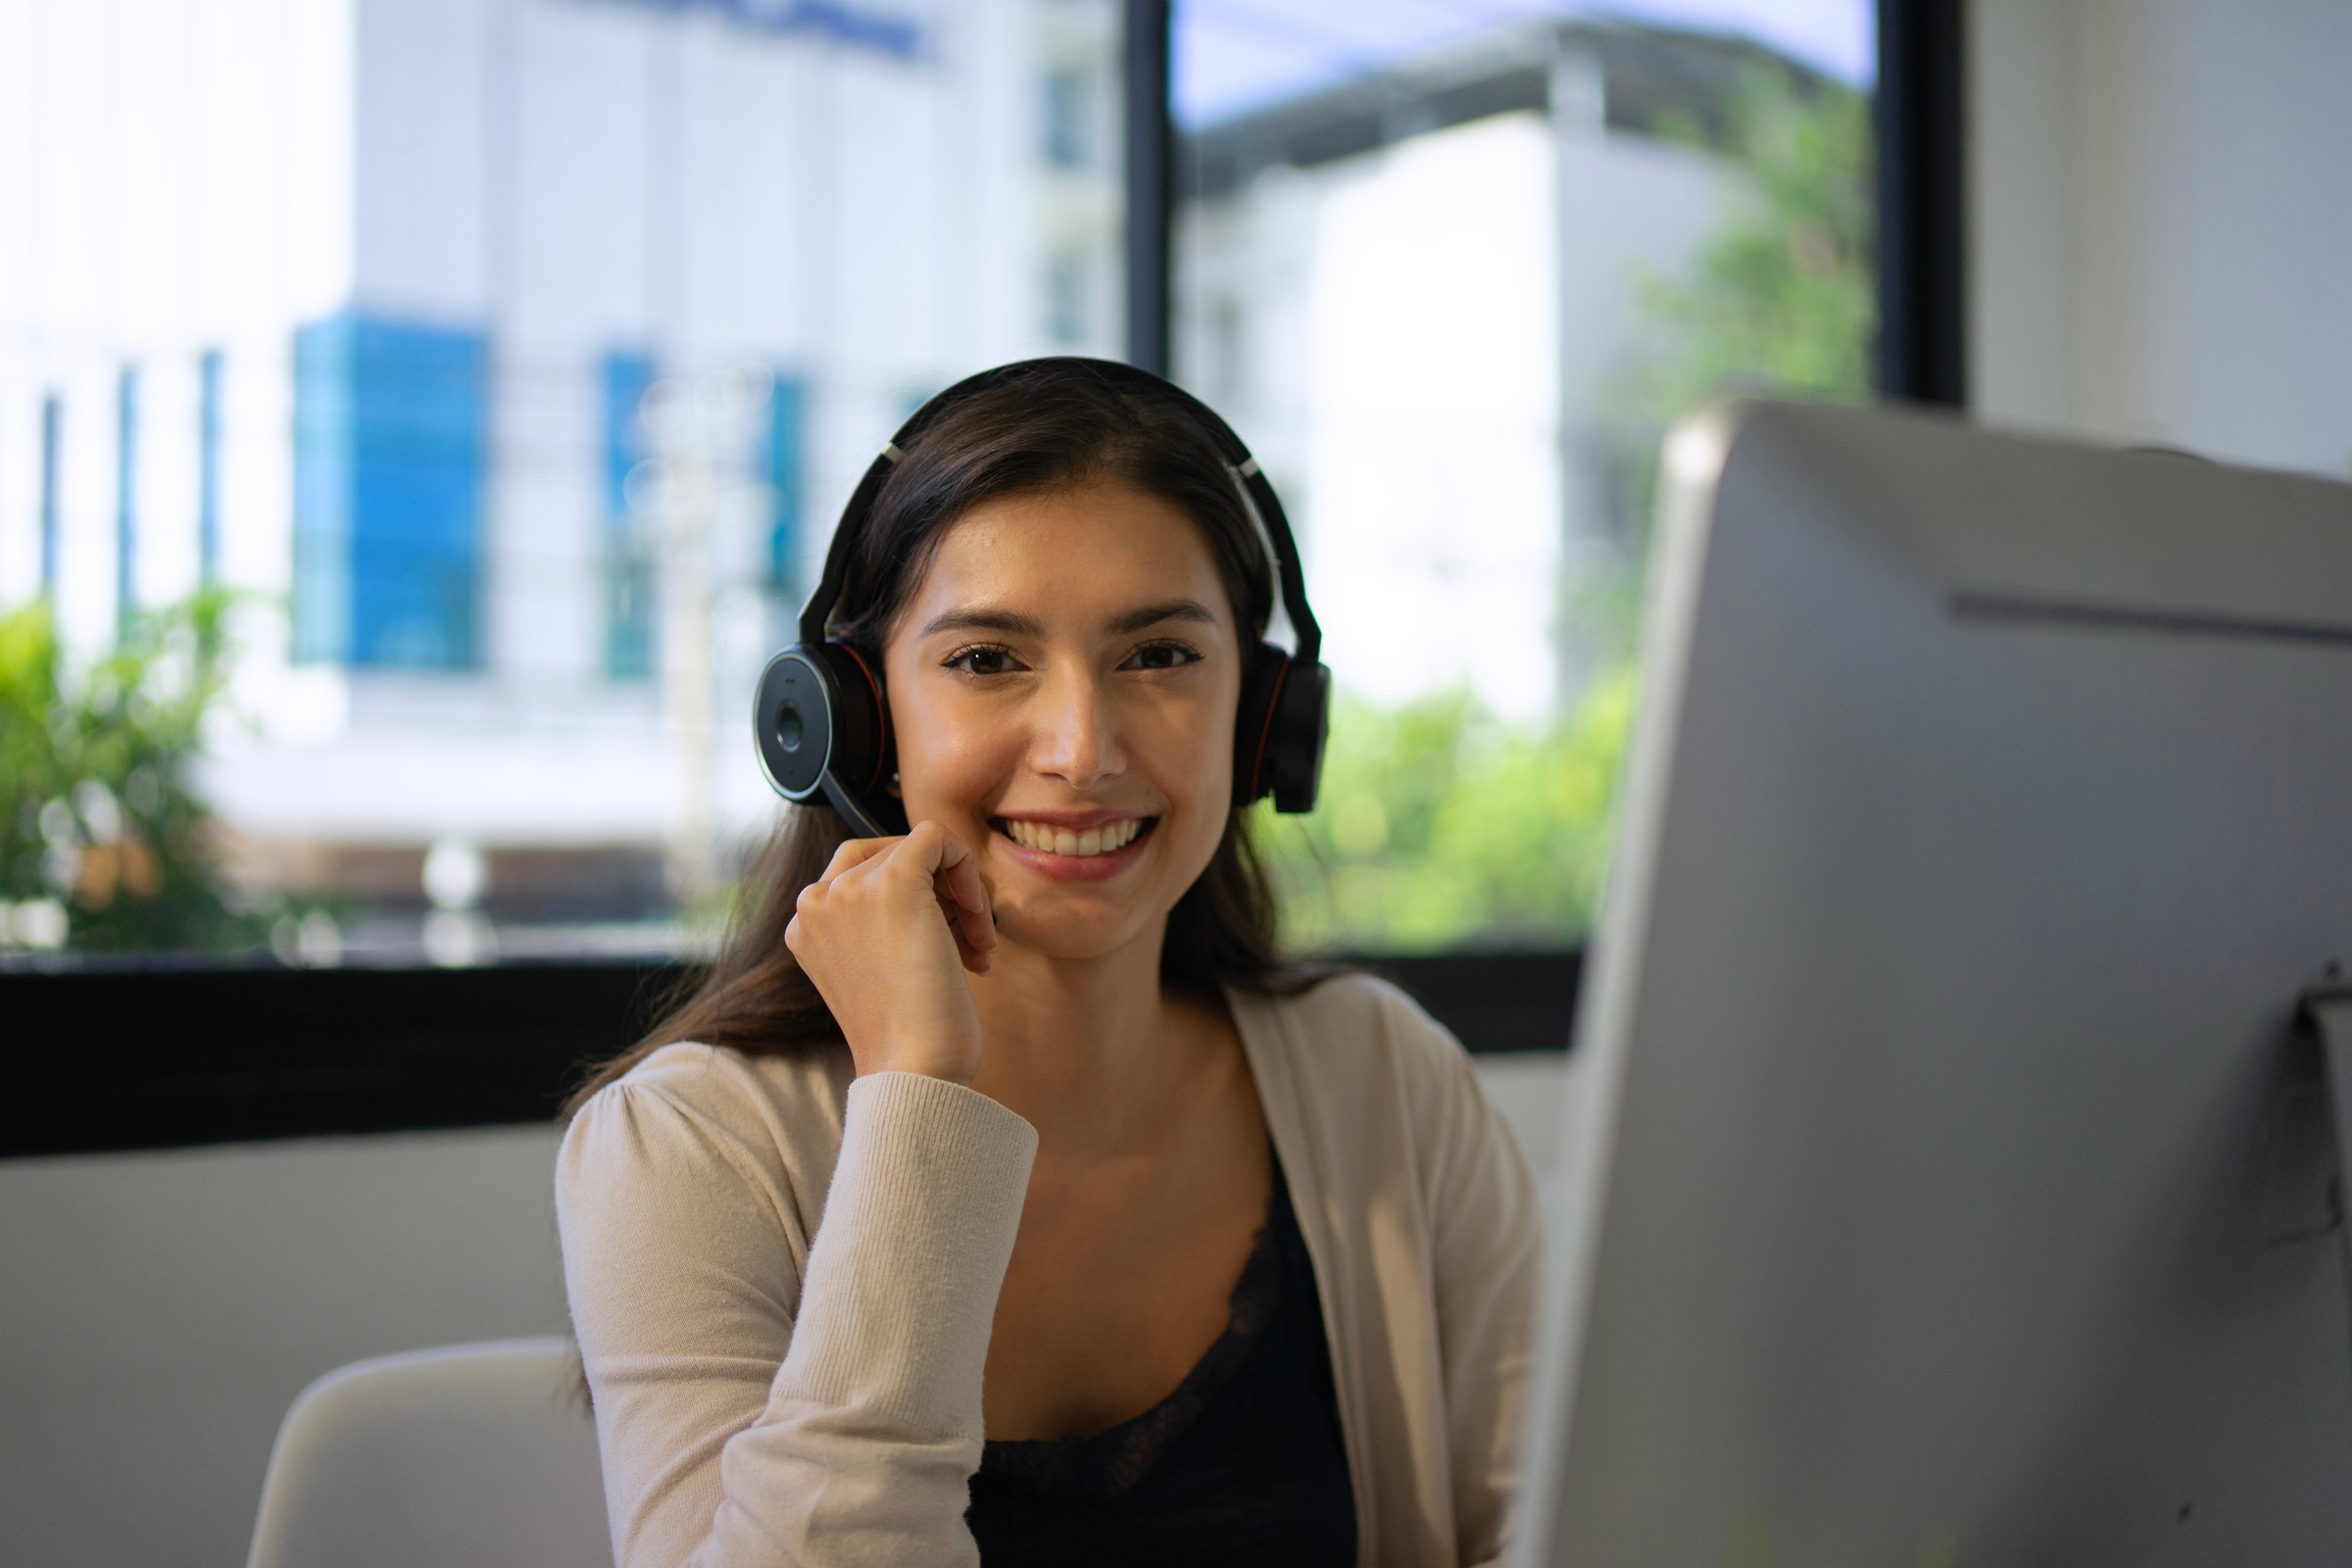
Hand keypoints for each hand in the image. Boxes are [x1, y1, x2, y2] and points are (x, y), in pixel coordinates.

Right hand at [785, 820, 997, 1083]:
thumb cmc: (911, 1038)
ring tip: (980, 949)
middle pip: (890, 858)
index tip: (947, 948)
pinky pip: (936, 837)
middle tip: (971, 947)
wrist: (915, 1070)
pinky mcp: (892, 881)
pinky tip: (979, 922)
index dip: (916, 903)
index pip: (861, 876)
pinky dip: (967, 869)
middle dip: (940, 898)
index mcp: (804, 927)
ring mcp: (848, 889)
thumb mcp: (881, 971)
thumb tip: (936, 882)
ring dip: (961, 895)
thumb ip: (882, 924)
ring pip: (918, 849)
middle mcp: (815, 902)